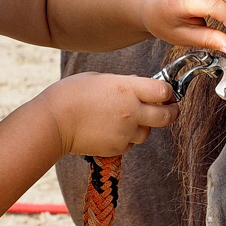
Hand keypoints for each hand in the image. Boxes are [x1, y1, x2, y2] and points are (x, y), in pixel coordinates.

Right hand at [44, 73, 178, 157]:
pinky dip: (126, 138)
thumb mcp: (99, 78)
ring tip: (126, 119)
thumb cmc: (71, 94)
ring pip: (148, 132)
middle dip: (172, 112)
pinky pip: (130, 143)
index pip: (164, 91)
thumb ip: (124, 82)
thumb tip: (139, 84)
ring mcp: (125, 132)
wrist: (53, 122)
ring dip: (144, 126)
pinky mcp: (117, 147)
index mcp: (128, 89)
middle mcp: (132, 112)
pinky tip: (111, 129)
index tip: (166, 93)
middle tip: (171, 109)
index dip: (168, 92)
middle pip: (167, 116)